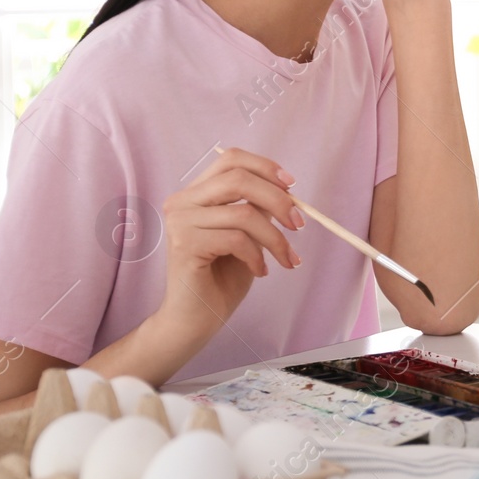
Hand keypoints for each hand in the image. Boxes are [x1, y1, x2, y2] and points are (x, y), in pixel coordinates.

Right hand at [158, 147, 304, 339]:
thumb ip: (257, 208)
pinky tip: (259, 271)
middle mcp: (181, 202)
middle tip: (299, 225)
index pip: (230, 159)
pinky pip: (236, 239)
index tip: (292, 187)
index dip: (265, 167)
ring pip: (243, 213)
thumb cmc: (221, 278)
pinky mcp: (183, 245)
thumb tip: (286, 190)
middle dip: (278, 200)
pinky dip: (257, 256)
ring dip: (275, 238)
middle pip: (238, 179)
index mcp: (195, 194)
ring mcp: (179, 222)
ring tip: (285, 259)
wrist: (194, 320)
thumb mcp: (247, 235)